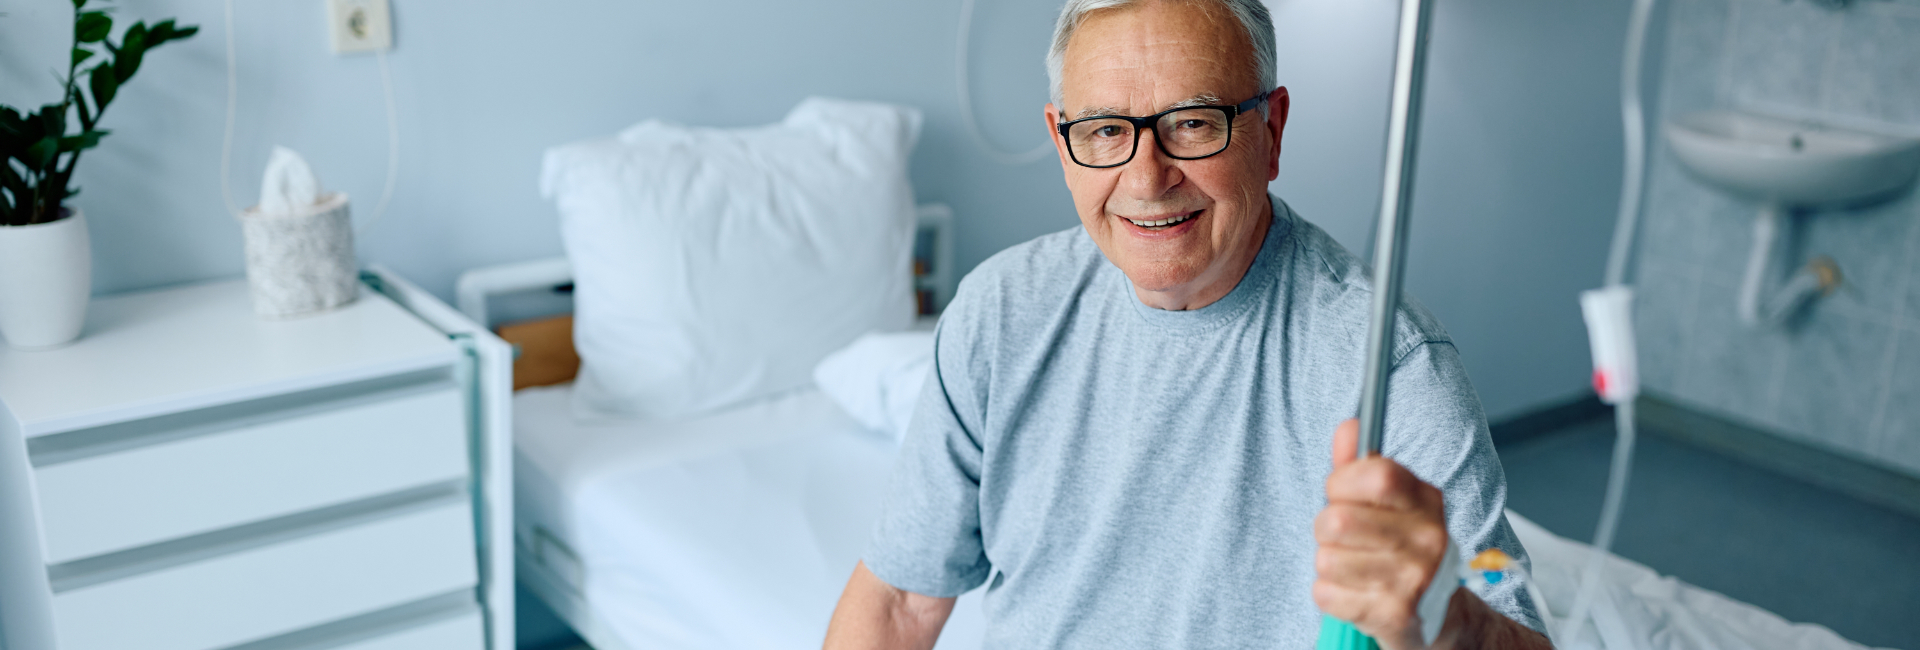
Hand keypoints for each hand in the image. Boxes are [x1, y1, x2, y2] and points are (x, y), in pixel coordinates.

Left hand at [1313, 418, 1450, 649]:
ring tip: (1353, 567)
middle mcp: (1428, 539)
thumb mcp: (1391, 504)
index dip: (1342, 482)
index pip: (1377, 474)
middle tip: (1343, 538)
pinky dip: (1330, 595)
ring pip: (1326, 559)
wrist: (1435, 616)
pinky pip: (1326, 594)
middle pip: (1337, 520)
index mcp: (1427, 502)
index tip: (1341, 492)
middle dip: (1325, 528)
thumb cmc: (1403, 551)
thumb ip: (1363, 466)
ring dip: (1328, 564)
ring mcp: (1414, 579)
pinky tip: (1355, 593)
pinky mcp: (1394, 615)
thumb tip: (1349, 428)